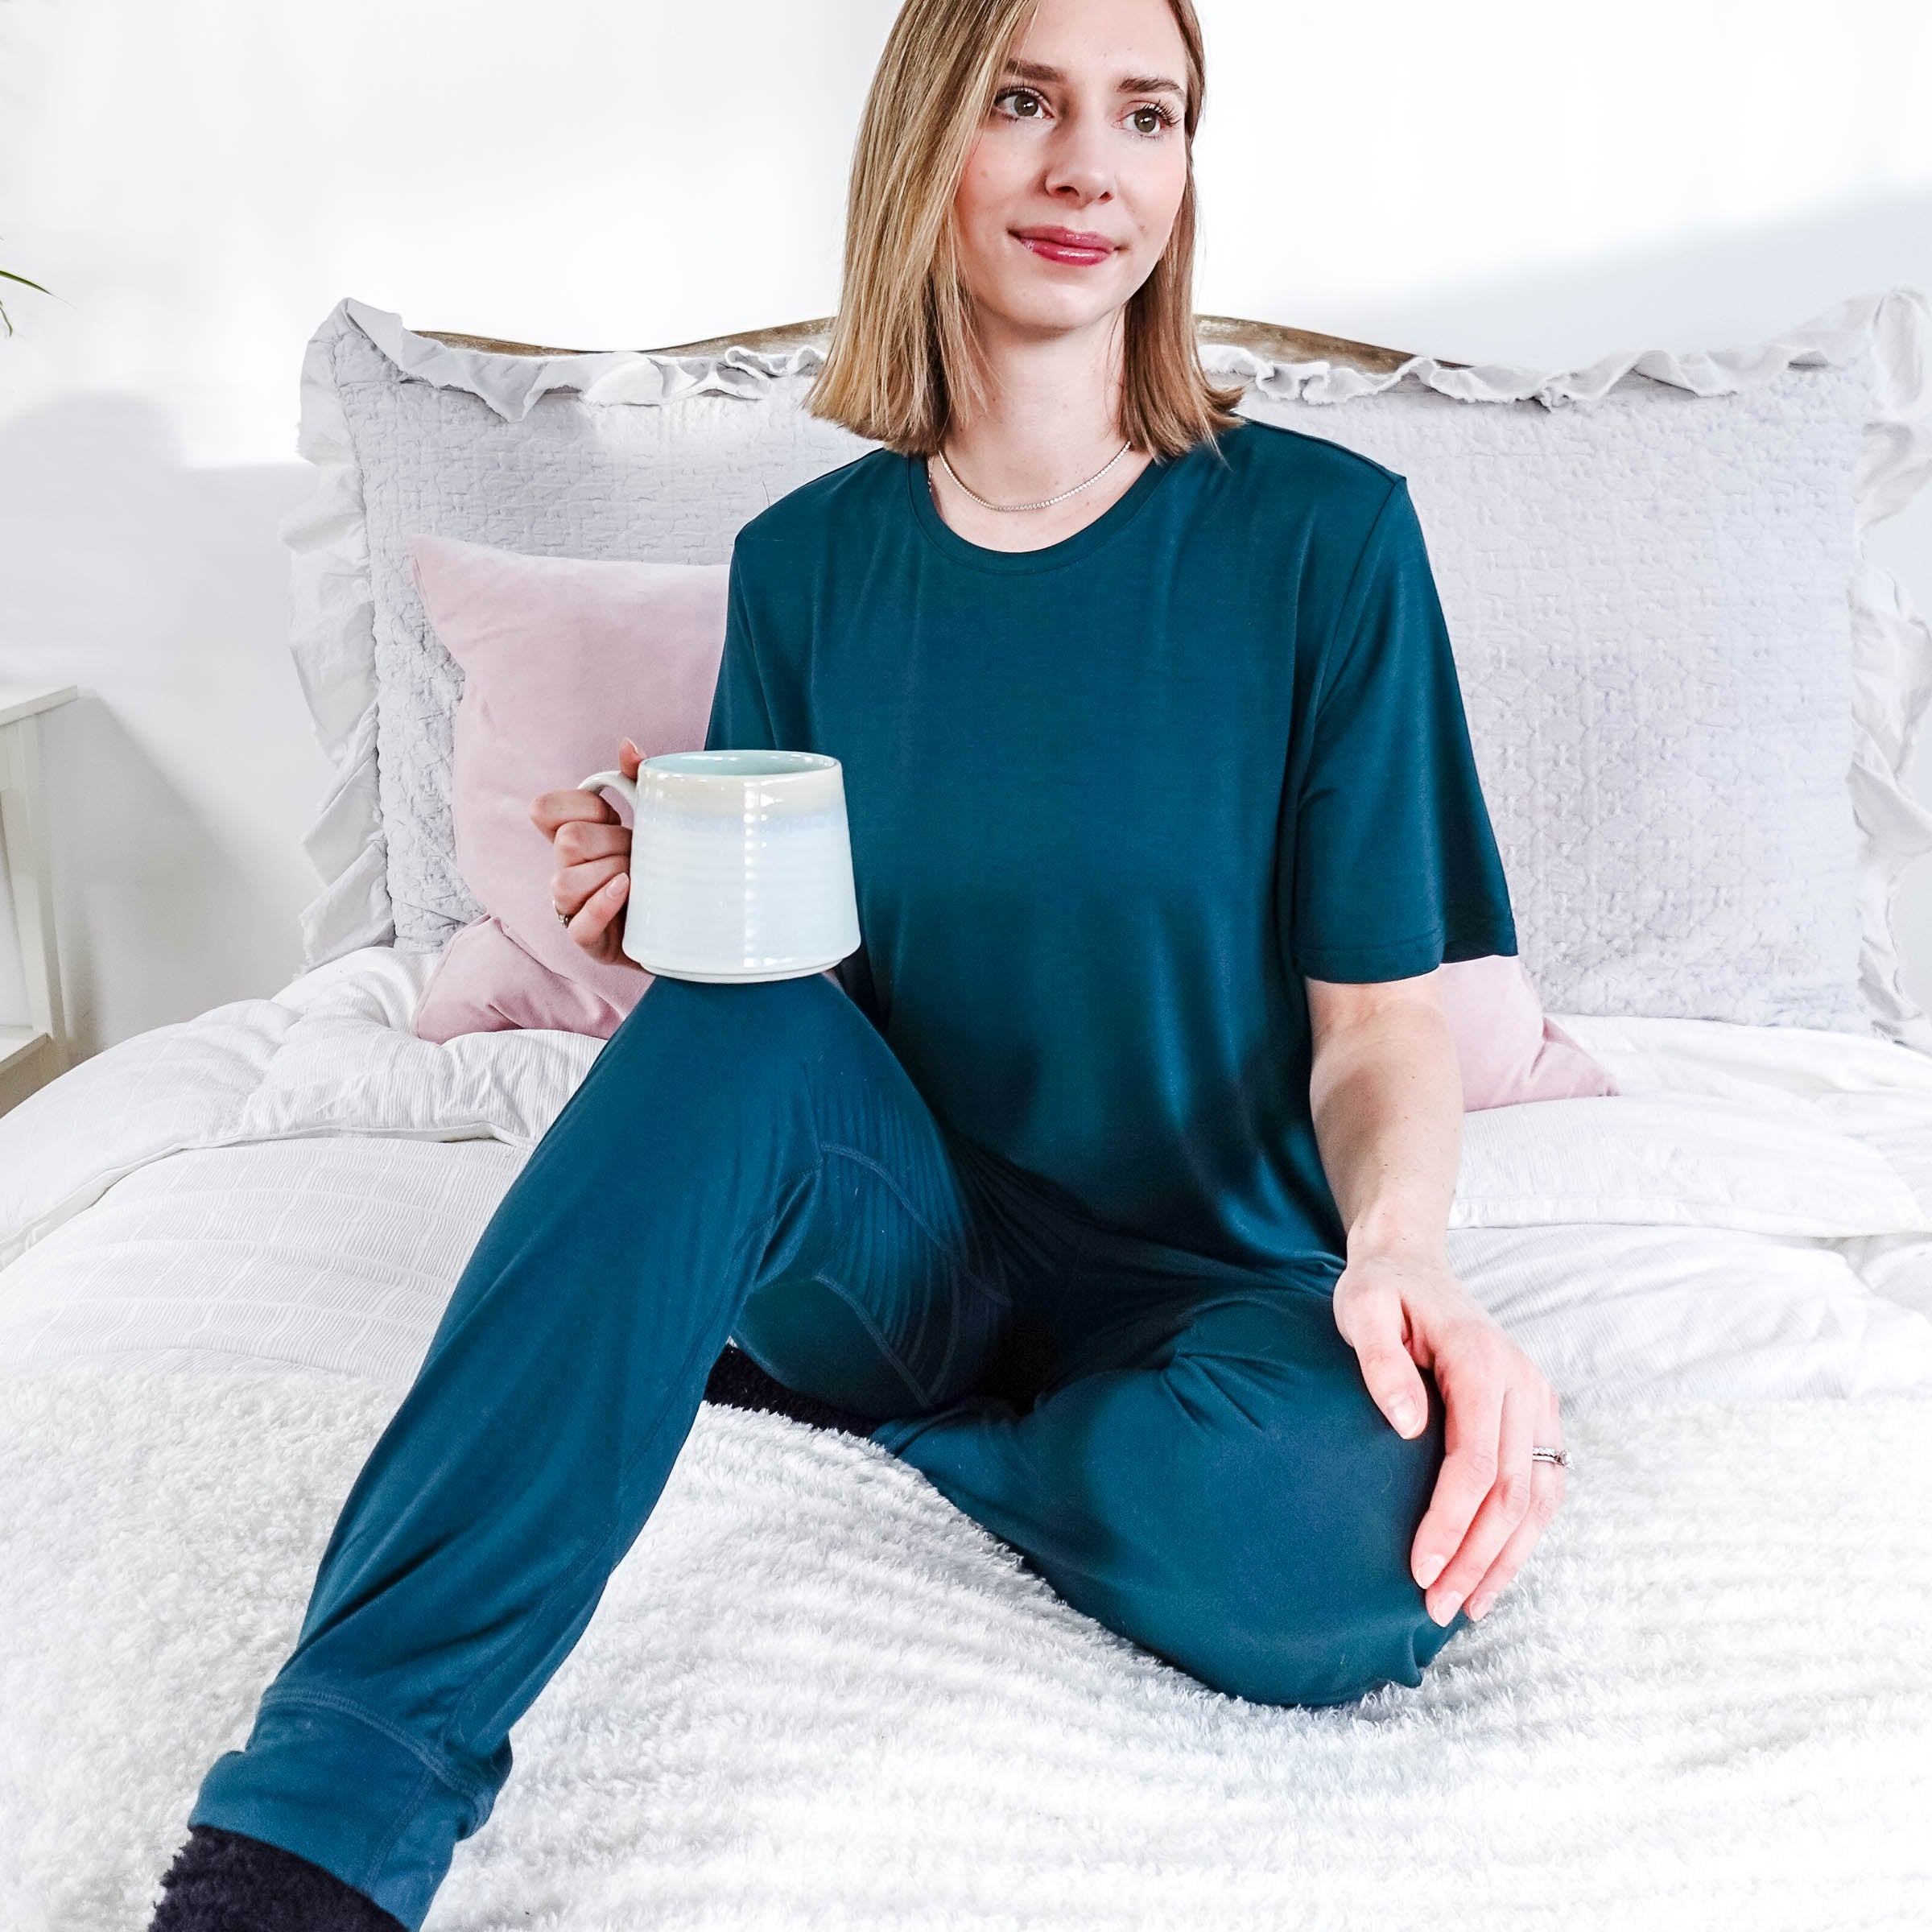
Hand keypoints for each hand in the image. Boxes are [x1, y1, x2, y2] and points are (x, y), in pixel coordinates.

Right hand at [530, 736, 644, 969]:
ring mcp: (572, 909)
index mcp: (571, 837)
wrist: (689, 920)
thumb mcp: (653, 818)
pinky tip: (628, 891)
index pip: (543, 809)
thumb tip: (628, 745)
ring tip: (639, 877)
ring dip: (610, 873)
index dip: (581, 806)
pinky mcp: (590, 941)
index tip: (614, 814)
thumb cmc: (661, 864)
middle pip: (566, 842)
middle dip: (611, 842)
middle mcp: (564, 871)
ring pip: (565, 883)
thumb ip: (637, 780)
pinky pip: (580, 925)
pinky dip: (603, 904)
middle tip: (639, 851)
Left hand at [1330, 1245, 1564, 1626]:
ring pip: (1537, 1498)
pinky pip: (1542, 1486)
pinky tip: (1493, 1572)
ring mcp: (1536, 1400)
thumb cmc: (1379, 1290)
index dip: (1451, 1522)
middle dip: (1477, 1558)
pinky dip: (1523, 1536)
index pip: (1476, 1462)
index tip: (1420, 1568)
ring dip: (1505, 1559)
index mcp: (1481, 1360)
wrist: (1412, 1264)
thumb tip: (1406, 1426)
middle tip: (1437, 1608)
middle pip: (1511, 1492)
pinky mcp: (1535, 1416)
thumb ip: (1380, 1361)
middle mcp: (1522, 1383)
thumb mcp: (1362, 1309)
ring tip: (1468, 1608)